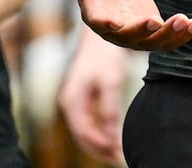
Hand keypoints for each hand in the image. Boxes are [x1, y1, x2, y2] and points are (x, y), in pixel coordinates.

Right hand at [58, 27, 128, 162]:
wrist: (100, 35)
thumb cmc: (104, 55)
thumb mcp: (110, 80)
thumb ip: (109, 107)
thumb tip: (112, 133)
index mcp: (72, 101)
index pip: (83, 133)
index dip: (100, 146)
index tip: (118, 152)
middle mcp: (70, 104)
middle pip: (82, 136)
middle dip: (100, 149)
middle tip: (121, 157)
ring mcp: (76, 102)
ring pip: (86, 131)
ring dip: (101, 143)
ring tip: (120, 152)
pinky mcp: (83, 99)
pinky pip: (90, 122)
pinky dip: (101, 132)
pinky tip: (115, 137)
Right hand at [70, 0, 191, 50]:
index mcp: (95, 14)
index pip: (99, 22)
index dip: (107, 24)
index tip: (116, 23)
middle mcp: (114, 30)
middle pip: (129, 38)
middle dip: (144, 31)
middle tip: (157, 21)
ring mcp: (134, 34)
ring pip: (152, 43)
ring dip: (170, 35)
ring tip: (185, 21)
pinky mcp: (152, 31)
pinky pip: (167, 40)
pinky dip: (182, 36)